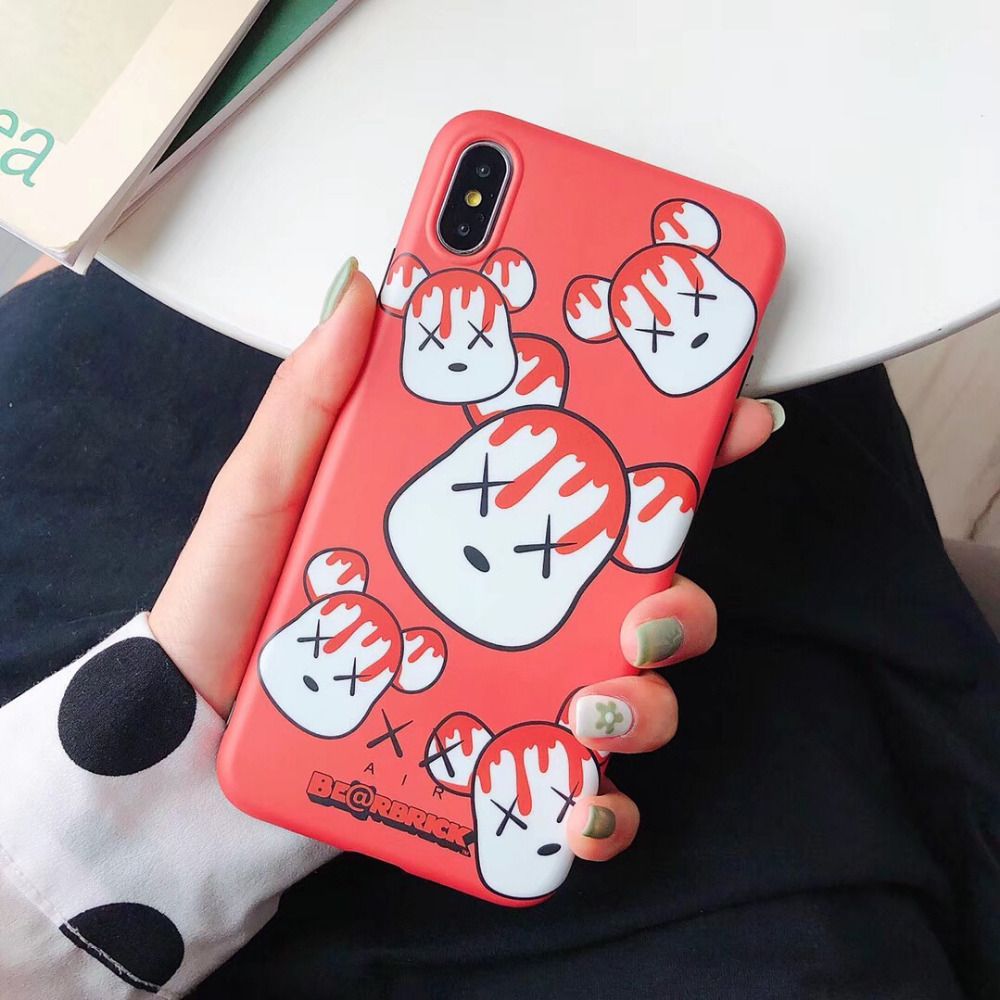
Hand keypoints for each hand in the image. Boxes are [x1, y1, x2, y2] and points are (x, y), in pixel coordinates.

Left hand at [150, 259, 781, 865]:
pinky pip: (576, 798)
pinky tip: (573, 802)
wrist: (193, 735)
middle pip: (644, 595)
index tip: (731, 414)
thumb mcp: (264, 488)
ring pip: (633, 695)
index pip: (595, 483)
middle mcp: (512, 609)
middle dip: (682, 600)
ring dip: (649, 700)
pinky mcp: (492, 771)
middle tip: (646, 604)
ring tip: (595, 697)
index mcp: (480, 530)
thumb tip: (365, 287)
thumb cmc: (234, 606)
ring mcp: (511, 690)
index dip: (677, 443)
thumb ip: (313, 394)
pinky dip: (598, 810)